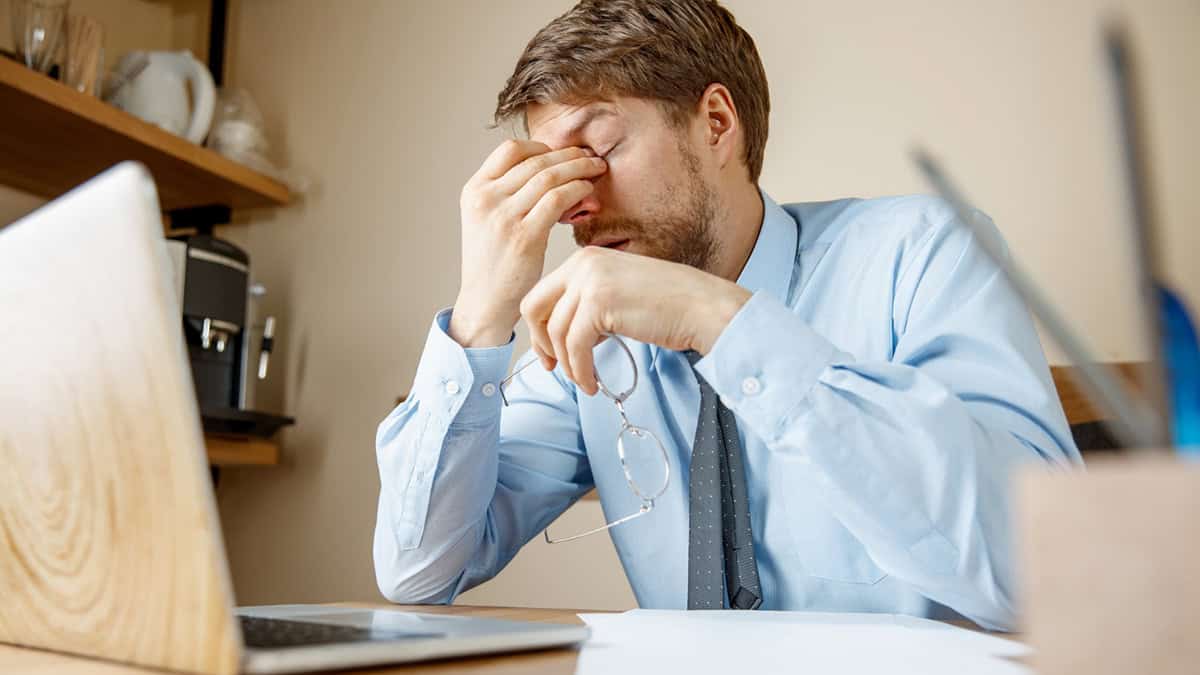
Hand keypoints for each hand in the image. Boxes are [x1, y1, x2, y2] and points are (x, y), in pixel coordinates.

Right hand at [449, 140, 607, 346]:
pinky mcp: (524, 236)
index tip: (561, 155)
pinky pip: (558, 199)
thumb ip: (508, 193)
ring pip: (549, 175)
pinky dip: (577, 189)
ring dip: (579, 168)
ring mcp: (504, 216)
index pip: (510, 150)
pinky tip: (588, 191)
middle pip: (535, 160)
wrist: (485, 302)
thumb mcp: (487, 219)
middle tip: (590, 156)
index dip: (541, 146)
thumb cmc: (493, 263)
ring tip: (596, 169)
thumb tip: (550, 170)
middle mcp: (486, 199)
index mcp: (474, 190)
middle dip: (569, 155)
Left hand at [519, 247, 751, 394]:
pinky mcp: (600, 303)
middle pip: (534, 307)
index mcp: (587, 258)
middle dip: (540, 343)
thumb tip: (561, 333)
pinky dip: (580, 370)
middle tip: (553, 368)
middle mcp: (584, 263)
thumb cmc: (669, 306)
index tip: (551, 354)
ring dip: (568, 364)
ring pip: (555, 332)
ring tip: (586, 380)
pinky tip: (593, 383)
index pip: (541, 293)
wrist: (704, 307)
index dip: (539, 328)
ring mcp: (590, 281)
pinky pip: (574, 346)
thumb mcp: (619, 293)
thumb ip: (589, 304)